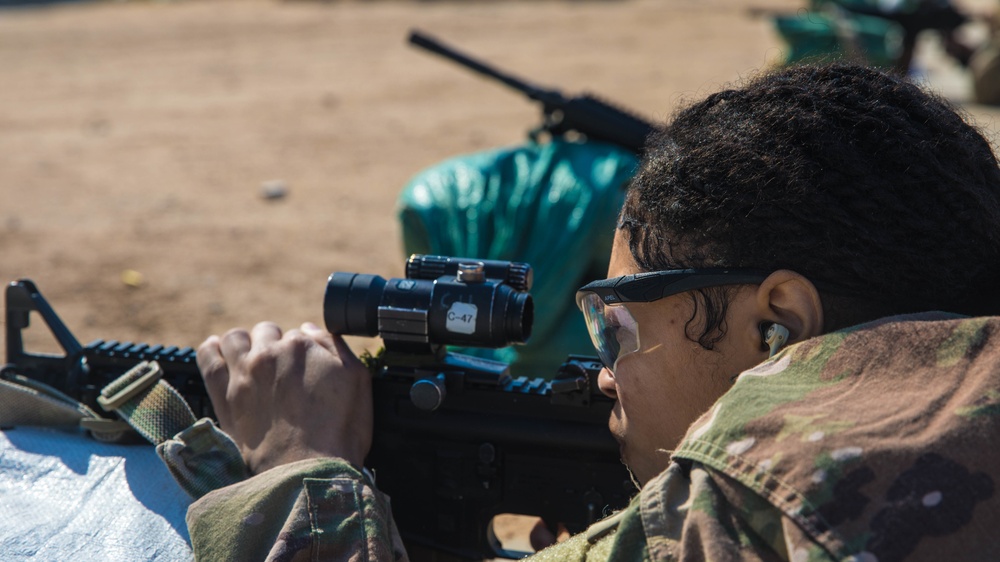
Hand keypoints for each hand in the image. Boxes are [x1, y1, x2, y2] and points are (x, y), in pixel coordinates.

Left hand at [196, 321, 371, 473]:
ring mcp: (243, 375)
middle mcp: (269, 354)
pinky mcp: (224, 397)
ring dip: (244, 343)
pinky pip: (207, 359)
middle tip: (283, 369)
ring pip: (234, 338)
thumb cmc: (340, 430)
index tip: (308, 370)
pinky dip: (211, 351)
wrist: (310, 471)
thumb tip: (310, 329)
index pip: (299, 334)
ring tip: (252, 360)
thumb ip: (334, 345)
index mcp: (301, 346)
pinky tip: (219, 353)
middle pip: (266, 332)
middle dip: (275, 344)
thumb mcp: (357, 379)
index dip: (305, 352)